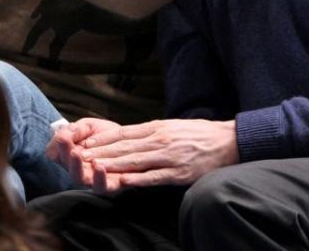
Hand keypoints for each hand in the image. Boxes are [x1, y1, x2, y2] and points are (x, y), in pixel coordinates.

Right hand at [46, 117, 122, 186]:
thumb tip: (64, 134)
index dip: (57, 146)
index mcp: (70, 156)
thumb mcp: (88, 126)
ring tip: (85, 158)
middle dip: (68, 160)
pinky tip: (100, 167)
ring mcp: (93, 180)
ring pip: (82, 180)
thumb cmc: (105, 134)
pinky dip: (100, 180)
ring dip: (80, 170)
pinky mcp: (111, 185)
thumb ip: (75, 129)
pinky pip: (103, 187)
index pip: (55, 153)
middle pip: (67, 169)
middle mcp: (79, 170)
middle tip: (73, 150)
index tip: (64, 137)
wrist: (130, 141)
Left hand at [74, 119, 237, 193]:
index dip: (103, 140)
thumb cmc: (198, 134)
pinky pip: (155, 176)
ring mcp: (169, 156)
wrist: (227, 142)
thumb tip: (127, 137)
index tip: (84, 144)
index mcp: (158, 127)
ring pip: (136, 160)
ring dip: (113, 164)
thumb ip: (151, 132)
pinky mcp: (179, 172)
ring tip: (94, 168)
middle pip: (125, 146)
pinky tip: (124, 181)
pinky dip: (138, 179)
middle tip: (81, 158)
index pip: (124, 133)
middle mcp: (160, 139)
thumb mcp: (172, 127)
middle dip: (101, 152)